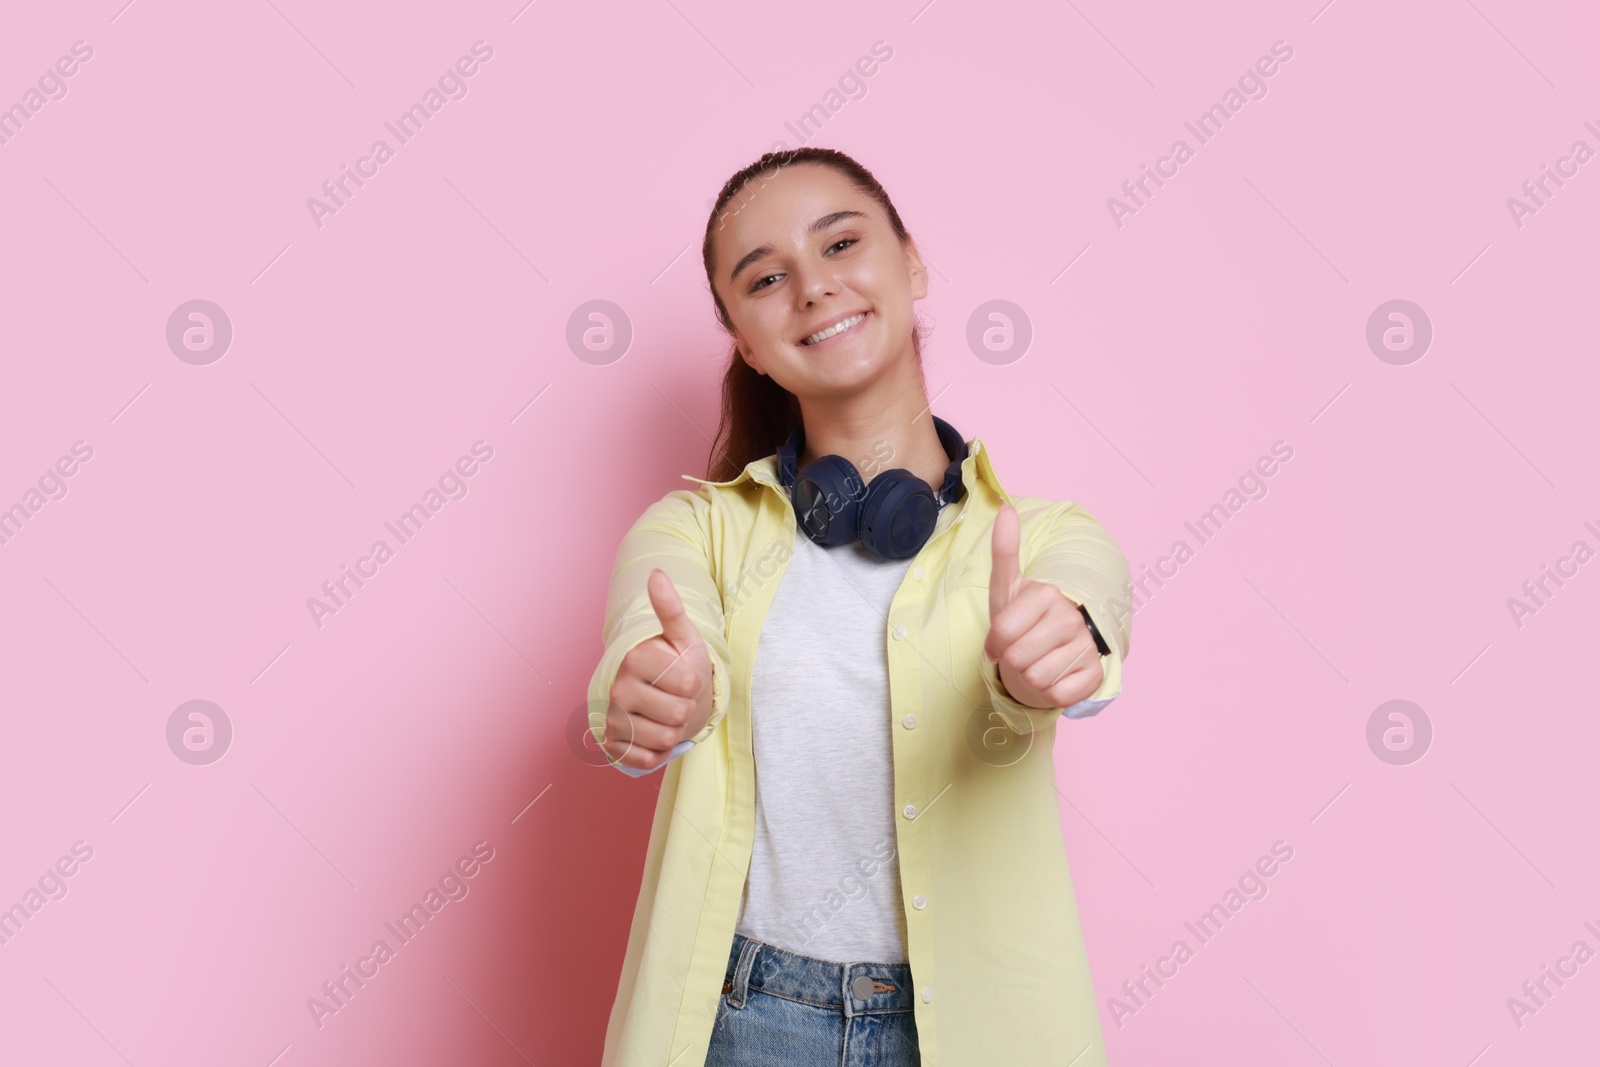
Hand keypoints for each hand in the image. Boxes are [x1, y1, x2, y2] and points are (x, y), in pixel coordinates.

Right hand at [603, 569, 714, 771]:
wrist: (655, 697)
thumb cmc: (676, 663)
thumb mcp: (682, 636)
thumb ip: (671, 607)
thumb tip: (656, 574)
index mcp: (635, 658)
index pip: (690, 682)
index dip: (696, 682)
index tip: (682, 673)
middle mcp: (616, 689)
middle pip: (680, 714)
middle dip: (687, 708)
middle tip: (676, 696)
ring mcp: (611, 720)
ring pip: (666, 739)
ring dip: (675, 730)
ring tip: (666, 713)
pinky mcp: (613, 746)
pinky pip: (648, 759)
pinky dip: (658, 752)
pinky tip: (653, 732)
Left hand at [983, 503, 1103, 709]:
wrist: (1051, 649)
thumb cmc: (1022, 619)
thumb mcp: (1006, 587)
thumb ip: (1003, 550)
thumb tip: (1005, 508)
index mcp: (1047, 593)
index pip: (1001, 634)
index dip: (993, 646)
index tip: (998, 642)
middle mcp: (1071, 616)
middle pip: (1017, 659)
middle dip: (1011, 662)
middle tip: (1020, 652)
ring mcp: (1088, 646)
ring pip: (1037, 679)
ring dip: (1029, 678)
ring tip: (1037, 662)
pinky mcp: (1097, 674)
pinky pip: (1058, 695)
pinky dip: (1050, 693)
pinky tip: (1056, 675)